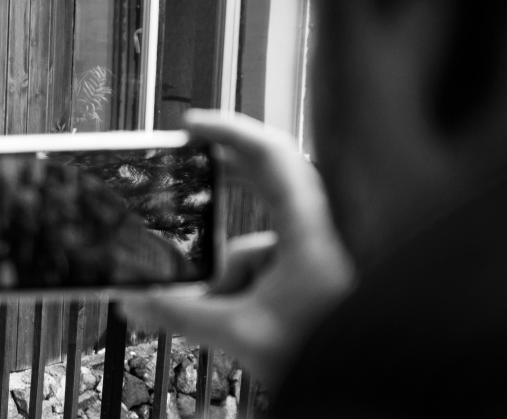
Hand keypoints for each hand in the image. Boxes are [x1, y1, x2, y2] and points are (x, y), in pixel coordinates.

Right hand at [122, 110, 352, 384]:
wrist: (369, 379)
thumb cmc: (332, 353)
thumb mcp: (243, 333)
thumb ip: (182, 315)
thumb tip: (137, 300)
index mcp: (311, 232)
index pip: (272, 157)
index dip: (230, 131)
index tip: (192, 127)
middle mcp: (322, 233)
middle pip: (266, 185)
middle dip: (223, 190)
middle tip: (190, 174)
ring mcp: (321, 253)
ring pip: (259, 244)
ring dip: (234, 273)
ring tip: (231, 314)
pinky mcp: (316, 274)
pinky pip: (270, 265)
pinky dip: (250, 285)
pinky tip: (248, 318)